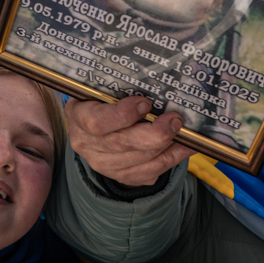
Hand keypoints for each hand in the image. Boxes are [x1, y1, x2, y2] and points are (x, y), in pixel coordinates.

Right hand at [65, 96, 192, 186]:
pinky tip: (184, 146)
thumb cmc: (103, 102)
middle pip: (122, 144)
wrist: (96, 127)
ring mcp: (103, 164)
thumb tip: (155, 86)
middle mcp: (87, 144)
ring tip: (184, 132)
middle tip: (175, 119)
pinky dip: (172, 159)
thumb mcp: (102, 90)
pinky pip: (150, 172)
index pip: (97, 122)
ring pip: (140, 161)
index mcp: (78, 116)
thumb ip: (121, 88)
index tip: (145, 103)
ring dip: (167, 146)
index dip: (123, 115)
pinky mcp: (122, 176)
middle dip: (154, 133)